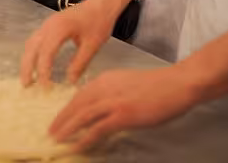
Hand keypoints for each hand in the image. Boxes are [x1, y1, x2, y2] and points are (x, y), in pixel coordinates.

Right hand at [21, 0, 120, 87]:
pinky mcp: (50, 25)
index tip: (45, 87)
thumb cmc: (99, 22)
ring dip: (27, 60)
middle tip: (27, 85)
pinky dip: (32, 53)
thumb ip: (79, 63)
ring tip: (28, 78)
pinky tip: (35, 63)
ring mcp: (47, 24)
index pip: (46, 53)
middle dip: (27, 67)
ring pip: (31, 43)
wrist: (100, 4)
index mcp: (59, 29)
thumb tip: (70, 81)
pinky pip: (35, 40)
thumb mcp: (92, 45)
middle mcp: (49, 25)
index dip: (43, 71)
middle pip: (31, 48)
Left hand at [49, 67, 198, 150]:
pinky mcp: (123, 114)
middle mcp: (104, 88)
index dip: (67, 109)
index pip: (79, 96)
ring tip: (57, 139)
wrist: (177, 84)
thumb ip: (111, 94)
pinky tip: (77, 146)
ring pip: (82, 116)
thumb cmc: (157, 86)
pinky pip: (98, 128)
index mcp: (104, 80)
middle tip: (50, 132)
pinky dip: (85, 138)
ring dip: (67, 129)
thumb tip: (100, 111)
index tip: (58, 120)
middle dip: (62, 120)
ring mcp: (113, 101)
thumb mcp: (126, 85)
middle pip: (76, 105)